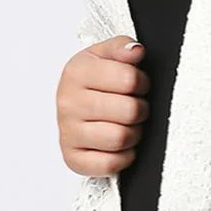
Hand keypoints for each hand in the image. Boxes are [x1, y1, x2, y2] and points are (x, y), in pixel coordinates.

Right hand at [56, 36, 149, 176]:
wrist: (73, 104)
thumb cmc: (94, 80)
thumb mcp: (105, 55)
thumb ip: (122, 47)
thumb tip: (136, 51)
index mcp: (76, 72)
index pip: (129, 79)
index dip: (142, 82)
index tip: (138, 84)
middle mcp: (68, 103)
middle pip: (129, 110)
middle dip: (141, 109)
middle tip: (135, 107)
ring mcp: (68, 133)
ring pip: (121, 138)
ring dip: (134, 133)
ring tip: (128, 124)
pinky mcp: (73, 159)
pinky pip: (110, 164)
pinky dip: (123, 157)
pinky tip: (120, 145)